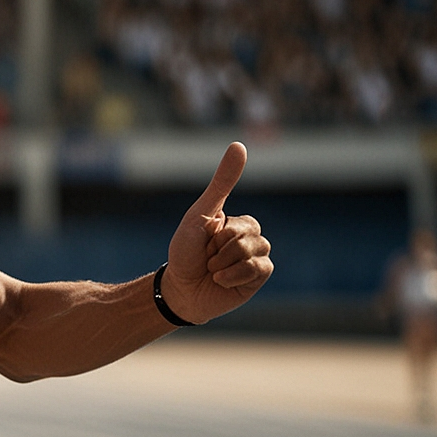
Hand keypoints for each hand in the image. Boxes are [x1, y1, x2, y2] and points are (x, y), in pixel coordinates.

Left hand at [162, 142, 272, 324]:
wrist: (179, 291)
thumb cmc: (185, 253)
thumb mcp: (200, 213)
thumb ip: (222, 183)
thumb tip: (239, 145)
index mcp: (237, 223)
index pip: (243, 223)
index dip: (219, 235)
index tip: (205, 241)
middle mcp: (251, 239)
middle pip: (249, 237)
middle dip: (221, 250)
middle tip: (207, 258)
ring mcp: (256, 259)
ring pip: (254, 253)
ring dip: (225, 263)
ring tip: (213, 271)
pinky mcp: (257, 279)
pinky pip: (258, 270)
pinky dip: (233, 276)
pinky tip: (221, 281)